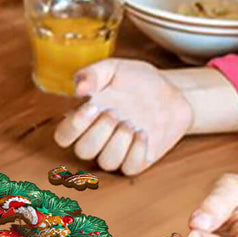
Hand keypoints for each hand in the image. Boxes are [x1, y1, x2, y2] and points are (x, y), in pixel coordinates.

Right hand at [52, 58, 192, 174]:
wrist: (173, 92)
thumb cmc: (138, 80)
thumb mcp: (113, 68)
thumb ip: (92, 74)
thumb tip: (78, 89)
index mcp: (86, 118)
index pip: (64, 136)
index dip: (73, 126)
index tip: (93, 106)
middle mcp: (99, 138)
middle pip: (83, 151)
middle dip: (99, 132)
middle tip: (115, 112)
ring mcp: (118, 151)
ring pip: (106, 162)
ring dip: (118, 142)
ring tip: (132, 122)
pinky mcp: (138, 160)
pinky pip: (129, 168)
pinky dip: (135, 151)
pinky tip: (143, 133)